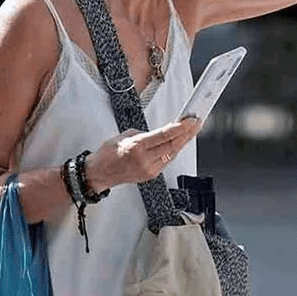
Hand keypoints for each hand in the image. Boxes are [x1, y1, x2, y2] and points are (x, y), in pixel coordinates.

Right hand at [83, 117, 201, 191]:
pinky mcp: (151, 175)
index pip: (164, 135)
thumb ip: (143, 134)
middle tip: (197, 122)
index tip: (191, 120)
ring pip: (172, 153)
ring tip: (191, 131)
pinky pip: (167, 161)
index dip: (180, 127)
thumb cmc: (108, 153)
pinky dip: (174, 151)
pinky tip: (179, 143)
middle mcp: (144, 159)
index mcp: (136, 147)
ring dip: (183, 141)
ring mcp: (149, 169)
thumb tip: (159, 133)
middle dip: (187, 133)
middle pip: (173, 145)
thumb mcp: (124, 136)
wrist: (99, 173)